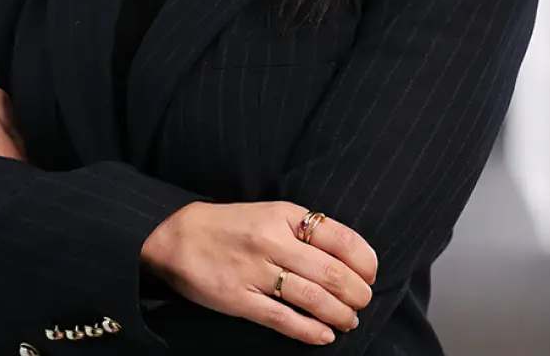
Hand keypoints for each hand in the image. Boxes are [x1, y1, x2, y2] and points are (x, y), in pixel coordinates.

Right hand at [141, 200, 377, 345]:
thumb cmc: (229, 225)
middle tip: (364, 299)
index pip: (337, 236)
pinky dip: (310, 330)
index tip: (372, 271)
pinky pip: (284, 319)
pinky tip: (326, 335)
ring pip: (312, 297)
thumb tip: (344, 253)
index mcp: (283, 214)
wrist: (177, 237)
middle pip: (330, 271)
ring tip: (350, 319)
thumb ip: (301, 228)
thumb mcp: (267, 213)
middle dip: (356, 291)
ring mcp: (256, 272)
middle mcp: (272, 241)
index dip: (362, 258)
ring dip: (340, 313)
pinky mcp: (240, 300)